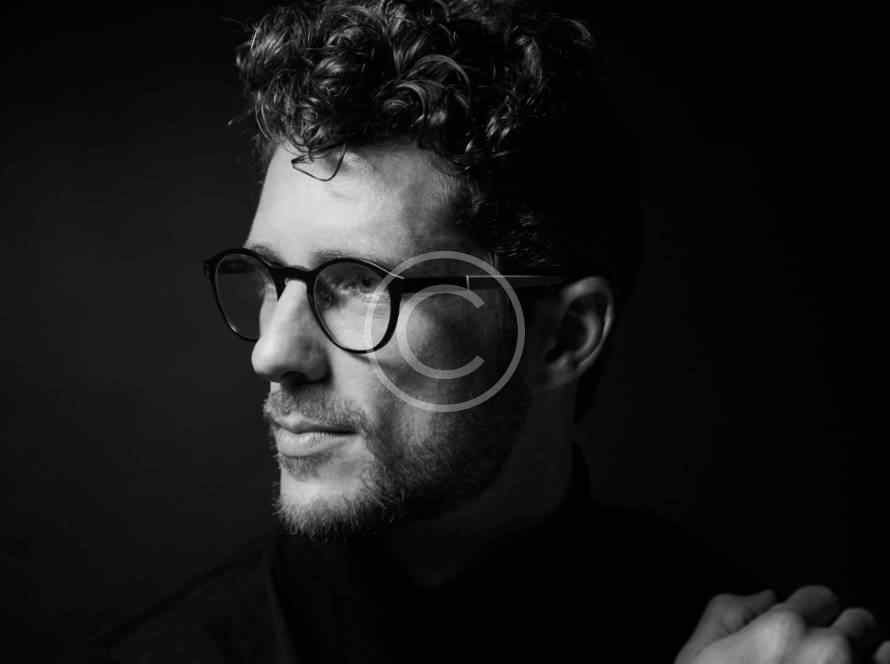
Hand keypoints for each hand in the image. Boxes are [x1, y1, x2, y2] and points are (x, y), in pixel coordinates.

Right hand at [675, 585, 889, 662]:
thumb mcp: (697, 657)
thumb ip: (726, 612)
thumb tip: (762, 598)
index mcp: (781, 629)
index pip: (818, 596)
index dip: (808, 611)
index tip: (802, 628)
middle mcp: (827, 651)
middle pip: (856, 620)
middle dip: (840, 634)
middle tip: (817, 659)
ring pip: (881, 650)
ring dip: (863, 658)